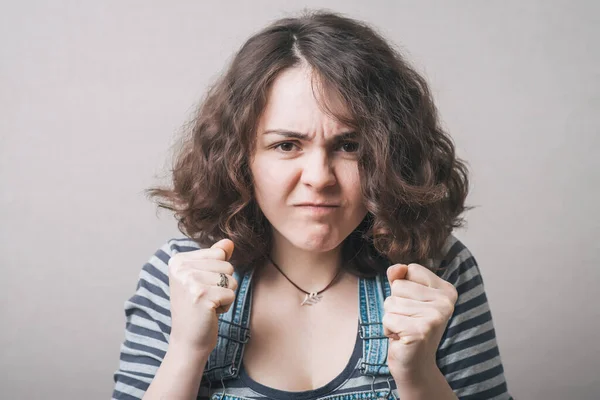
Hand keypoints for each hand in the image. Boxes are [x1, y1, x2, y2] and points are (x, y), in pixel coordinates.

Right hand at [167, 239, 237, 354]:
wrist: (188, 340)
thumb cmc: (197, 307)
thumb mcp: (203, 277)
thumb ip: (216, 256)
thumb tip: (229, 241)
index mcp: (178, 260)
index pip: (218, 253)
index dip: (217, 272)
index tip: (201, 287)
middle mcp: (181, 268)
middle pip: (227, 265)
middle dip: (223, 284)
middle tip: (205, 298)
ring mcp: (190, 281)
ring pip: (231, 280)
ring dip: (225, 295)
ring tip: (208, 305)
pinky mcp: (202, 296)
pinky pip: (231, 294)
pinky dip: (226, 306)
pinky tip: (210, 313)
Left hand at [382, 263, 457, 381]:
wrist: (415, 365)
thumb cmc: (408, 327)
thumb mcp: (405, 297)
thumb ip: (399, 277)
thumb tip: (396, 269)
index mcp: (446, 290)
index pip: (411, 269)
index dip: (403, 288)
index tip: (414, 306)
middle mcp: (445, 302)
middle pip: (398, 286)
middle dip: (395, 304)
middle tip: (408, 321)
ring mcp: (435, 316)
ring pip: (391, 302)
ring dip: (391, 318)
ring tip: (405, 329)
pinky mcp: (421, 331)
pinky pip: (388, 318)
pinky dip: (388, 329)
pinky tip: (402, 338)